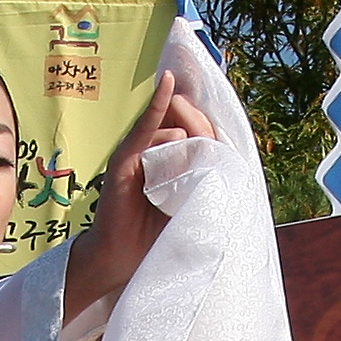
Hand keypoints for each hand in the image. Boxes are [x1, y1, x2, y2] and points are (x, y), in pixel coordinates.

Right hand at [63, 77, 217, 324]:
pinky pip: (146, 127)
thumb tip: (218, 154)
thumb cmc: (155, 234)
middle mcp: (157, 148)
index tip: (216, 155)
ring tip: (170, 190)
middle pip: (193, 124)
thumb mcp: (188, 202)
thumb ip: (202, 177)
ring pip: (176, 133)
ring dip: (183, 157)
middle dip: (203, 137)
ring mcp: (139, 151)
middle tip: (195, 172)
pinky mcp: (125, 159)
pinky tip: (168, 82)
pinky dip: (158, 105)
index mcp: (175, 158)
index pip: (203, 130)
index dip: (212, 134)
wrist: (122, 258)